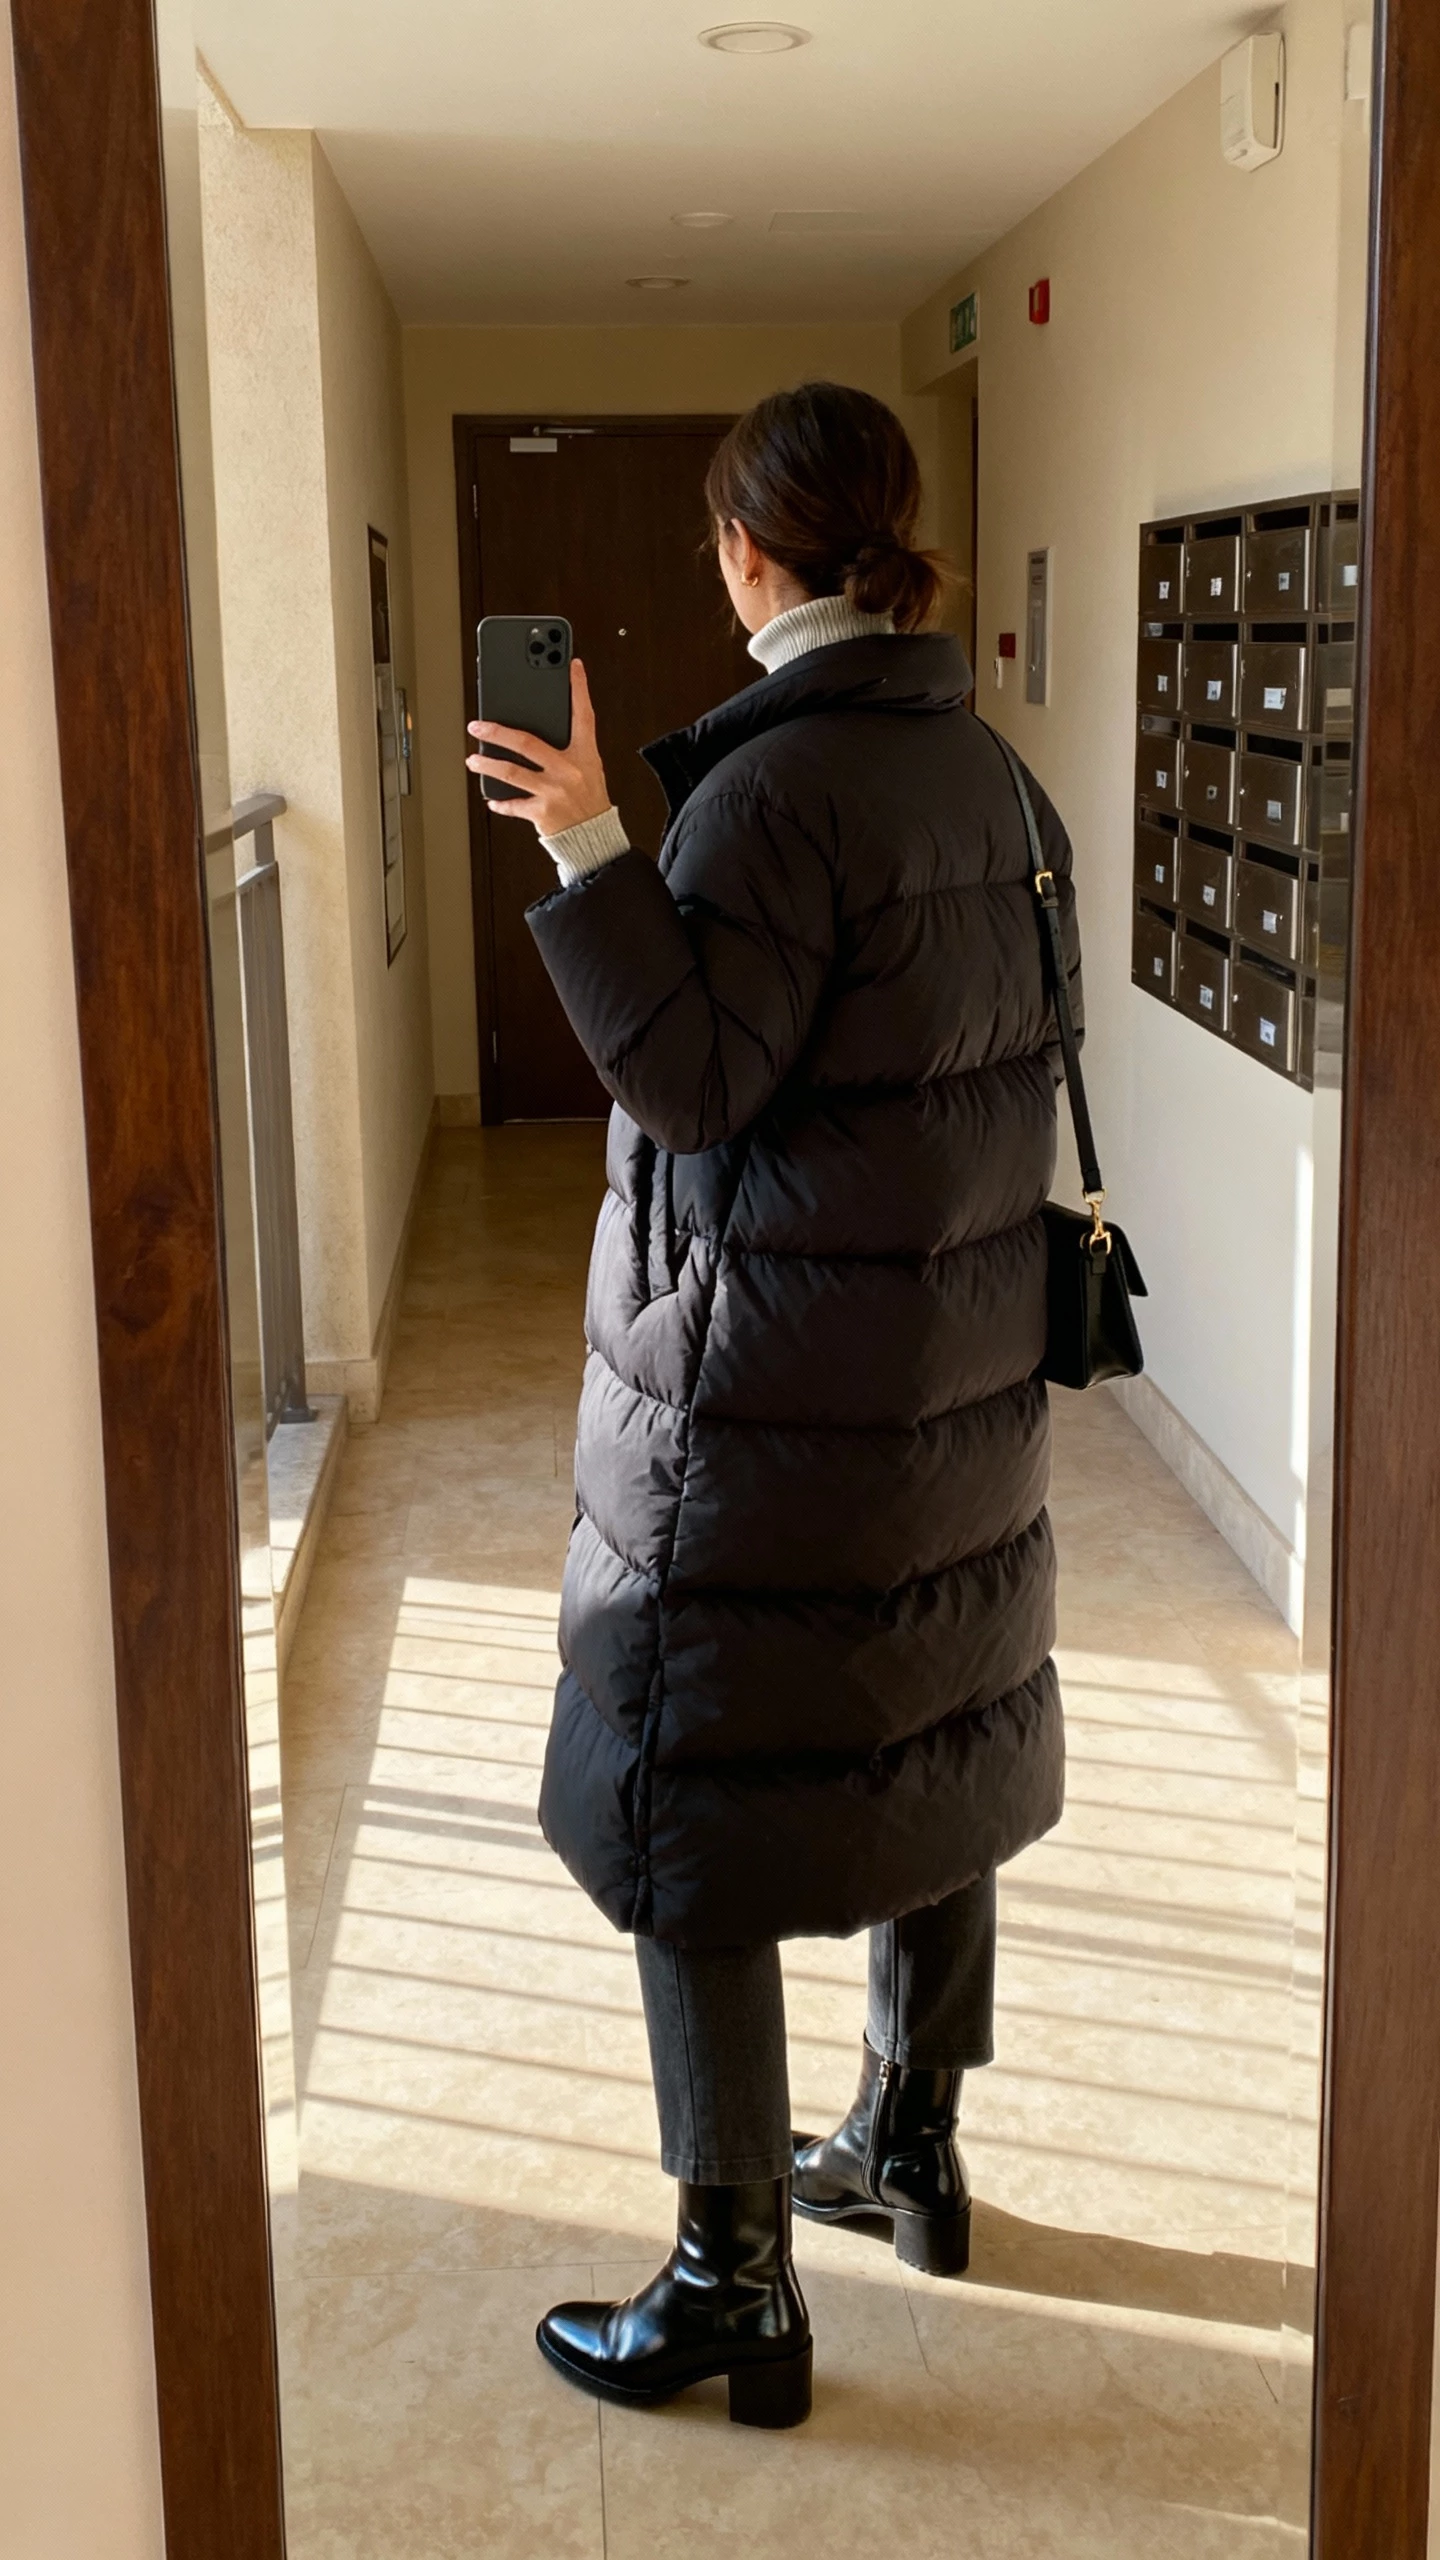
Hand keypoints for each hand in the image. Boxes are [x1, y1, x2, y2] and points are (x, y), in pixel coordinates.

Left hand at [466, 659, 611, 833]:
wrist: (594, 838)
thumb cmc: (589, 800)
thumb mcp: (589, 768)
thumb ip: (569, 748)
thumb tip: (536, 728)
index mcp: (584, 755)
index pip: (583, 715)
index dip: (579, 689)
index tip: (572, 665)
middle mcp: (568, 771)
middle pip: (526, 742)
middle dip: (497, 732)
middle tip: (477, 724)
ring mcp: (553, 792)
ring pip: (512, 772)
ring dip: (487, 764)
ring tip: (473, 759)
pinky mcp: (542, 812)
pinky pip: (513, 805)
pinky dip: (500, 802)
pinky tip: (491, 799)